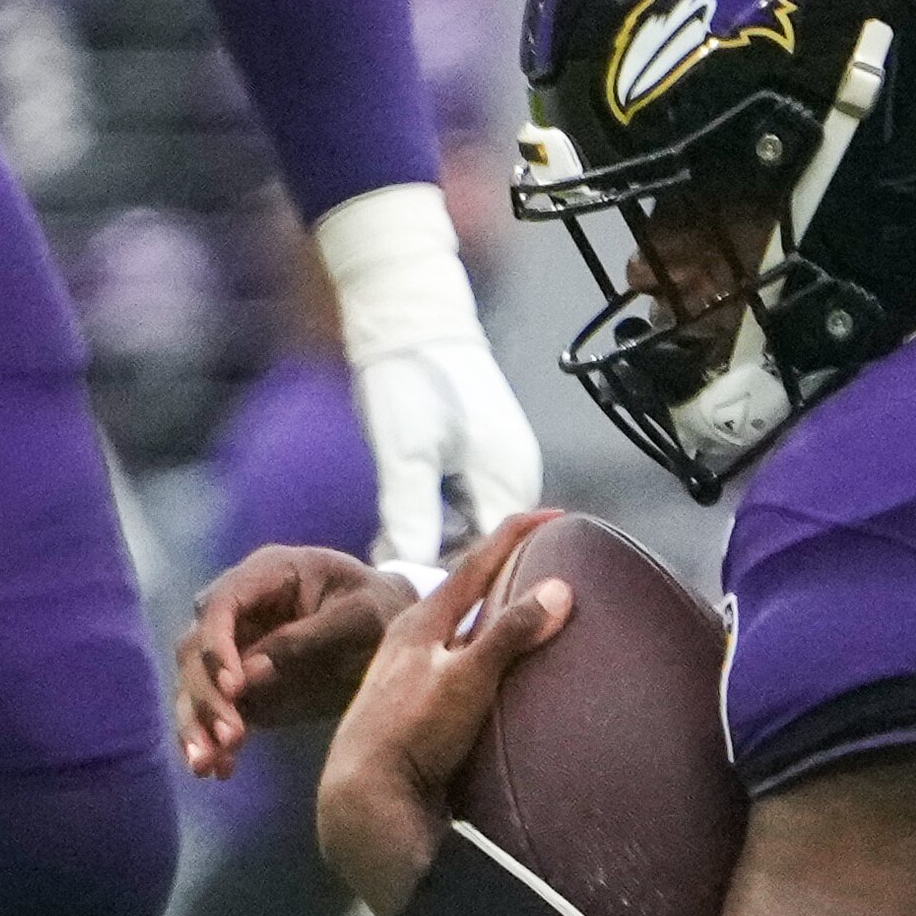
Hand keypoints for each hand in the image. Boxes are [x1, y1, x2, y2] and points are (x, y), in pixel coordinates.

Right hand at [175, 543, 404, 778]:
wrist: (396, 627)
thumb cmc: (383, 609)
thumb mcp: (361, 617)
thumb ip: (308, 640)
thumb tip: (250, 673)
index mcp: (265, 573)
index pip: (220, 606)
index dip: (217, 646)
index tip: (233, 688)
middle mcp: (238, 607)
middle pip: (196, 650)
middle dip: (206, 696)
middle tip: (227, 737)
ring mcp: (233, 645)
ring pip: (195, 683)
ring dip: (197, 724)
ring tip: (208, 764)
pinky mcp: (241, 682)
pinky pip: (216, 709)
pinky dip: (213, 739)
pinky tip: (220, 769)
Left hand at [312, 510, 570, 915]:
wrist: (368, 797)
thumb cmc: (411, 733)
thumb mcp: (465, 679)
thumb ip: (509, 633)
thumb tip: (558, 588)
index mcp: (419, 622)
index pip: (475, 563)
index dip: (515, 534)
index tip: (554, 513)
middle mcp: (412, 641)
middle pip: (464, 591)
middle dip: (505, 568)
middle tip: (545, 553)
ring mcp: (412, 675)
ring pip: (460, 627)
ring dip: (495, 611)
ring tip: (529, 605)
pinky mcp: (418, 708)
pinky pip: (461, 661)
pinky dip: (488, 649)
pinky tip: (500, 667)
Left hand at [318, 181, 539, 567]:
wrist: (410, 316)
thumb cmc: (409, 381)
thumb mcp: (403, 456)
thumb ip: (411, 517)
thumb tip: (410, 571)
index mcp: (506, 480)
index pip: (496, 554)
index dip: (459, 580)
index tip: (418, 599)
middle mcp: (514, 475)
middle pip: (490, 543)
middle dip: (449, 562)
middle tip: (402, 582)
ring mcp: (501, 461)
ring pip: (477, 522)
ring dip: (443, 540)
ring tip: (401, 555)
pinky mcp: (483, 451)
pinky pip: (470, 500)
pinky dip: (444, 516)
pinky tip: (411, 522)